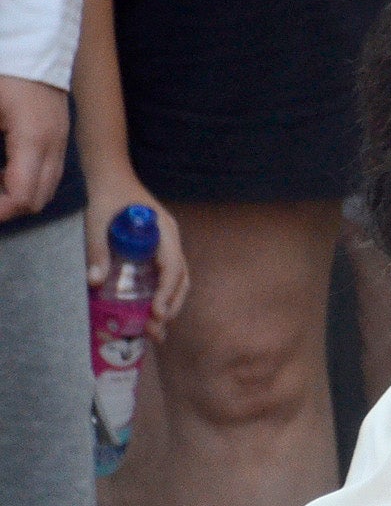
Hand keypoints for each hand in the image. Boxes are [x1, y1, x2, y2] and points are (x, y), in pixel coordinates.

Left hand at [0, 75, 69, 221]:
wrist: (35, 46)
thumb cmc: (5, 75)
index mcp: (32, 140)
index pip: (21, 196)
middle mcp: (53, 147)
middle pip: (36, 200)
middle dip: (6, 207)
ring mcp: (61, 143)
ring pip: (45, 191)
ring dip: (16, 196)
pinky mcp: (60, 138)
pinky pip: (49, 175)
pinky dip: (26, 183)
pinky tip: (4, 172)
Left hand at [82, 178, 188, 334]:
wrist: (110, 176)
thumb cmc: (105, 195)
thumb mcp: (97, 221)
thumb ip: (97, 249)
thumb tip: (95, 282)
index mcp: (164, 232)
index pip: (173, 268)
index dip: (167, 293)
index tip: (158, 312)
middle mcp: (171, 241)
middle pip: (182, 279)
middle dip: (172, 306)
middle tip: (157, 330)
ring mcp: (167, 245)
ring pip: (178, 280)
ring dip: (170, 303)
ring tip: (157, 326)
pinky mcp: (158, 249)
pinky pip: (167, 275)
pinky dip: (163, 294)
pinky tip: (152, 308)